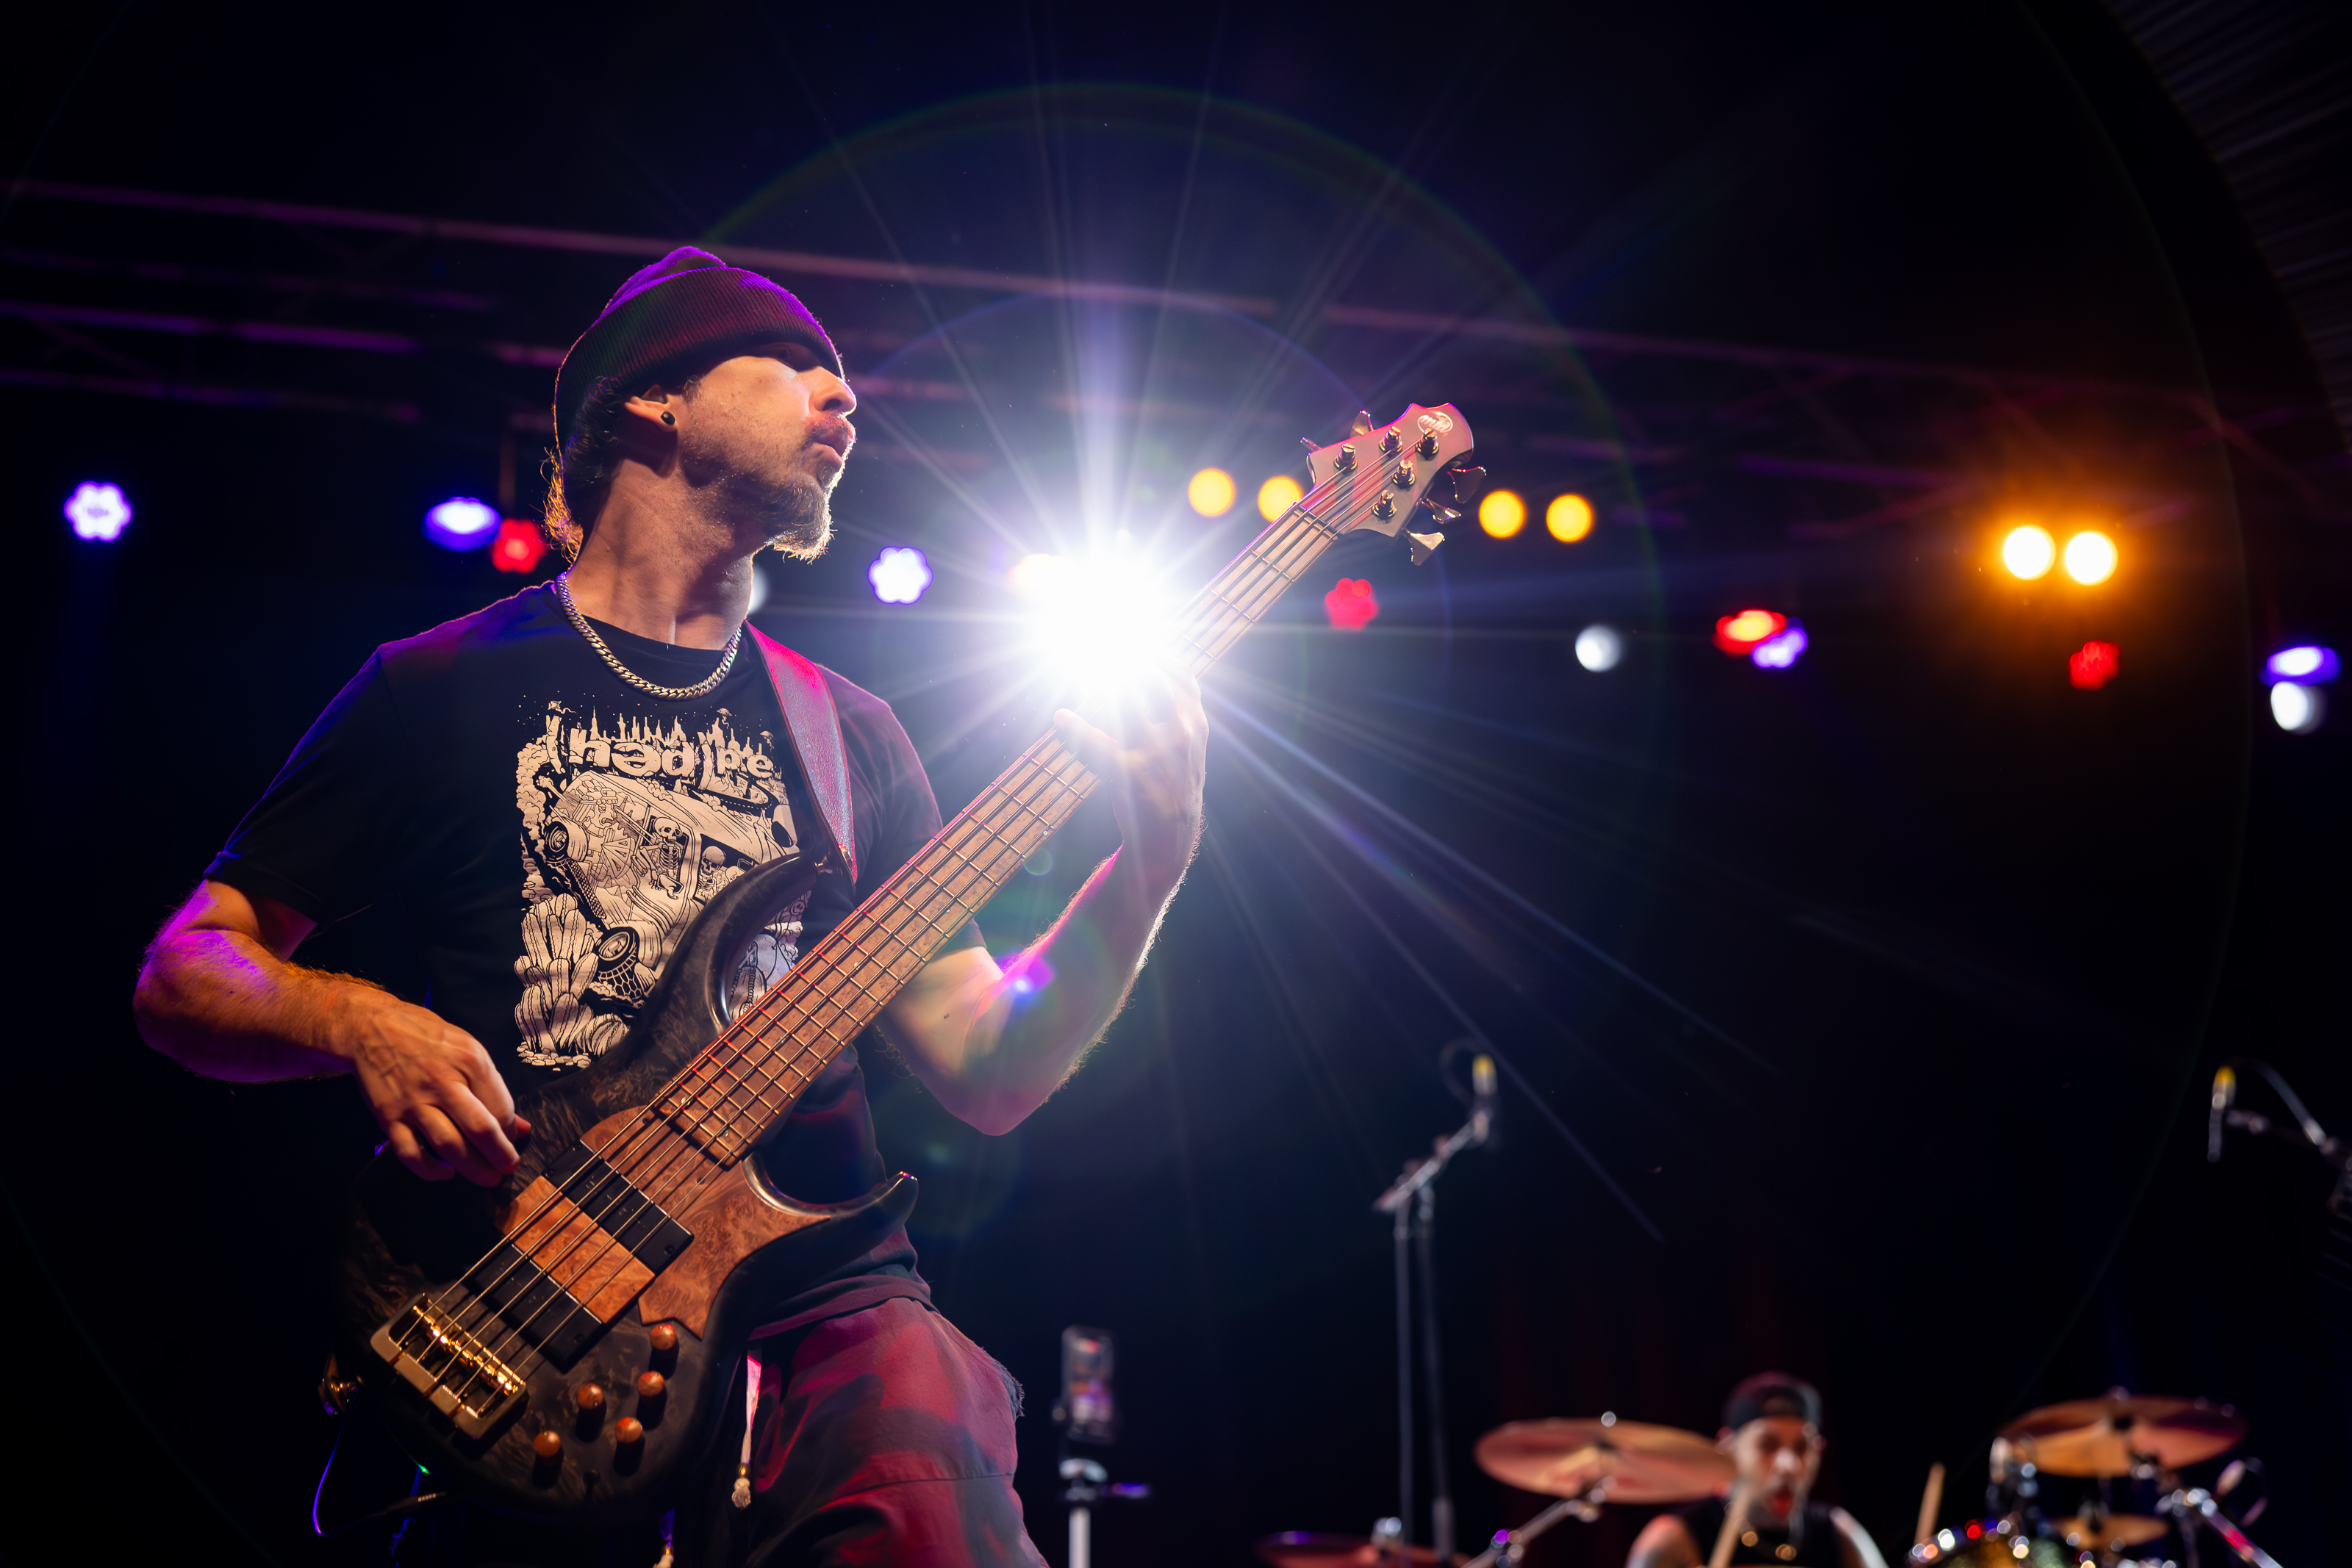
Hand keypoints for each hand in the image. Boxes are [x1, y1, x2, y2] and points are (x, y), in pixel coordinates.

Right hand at [328, 988, 530, 1184]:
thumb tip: (522, 1126)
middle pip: (479, 1129)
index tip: (513, 1139)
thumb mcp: (469, 1049)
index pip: (500, 1107)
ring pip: (448, 1145)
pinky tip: (446, 1173)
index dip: (511, 1130)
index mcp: (469, 1061)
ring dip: (472, 1168)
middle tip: (508, 1168)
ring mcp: (413, 1102)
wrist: (372, 1030)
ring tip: (487, 1178)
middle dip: (500, 1156)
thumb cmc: (427, 1037)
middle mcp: (442, 1082)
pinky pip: (411, 1153)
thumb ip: (493, 1088)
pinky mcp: (389, 1118)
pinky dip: (430, 1170)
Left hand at [1052, 666, 1207, 894]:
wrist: (1169, 839)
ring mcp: (1157, 754)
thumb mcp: (1185, 745)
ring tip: (1082, 669)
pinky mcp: (1131, 775)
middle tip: (1095, 647)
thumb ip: (1174, 710)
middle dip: (1123, 658)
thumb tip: (1152, 668)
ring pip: (1125, 702)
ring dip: (1101, 683)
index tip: (1129, 640)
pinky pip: (1098, 745)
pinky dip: (1076, 730)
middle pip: (1150, 678)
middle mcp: (1183, 733)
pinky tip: (1061, 718)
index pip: (1180, 674)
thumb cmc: (1170, 784)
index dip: (1153, 653)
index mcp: (1196, 723)